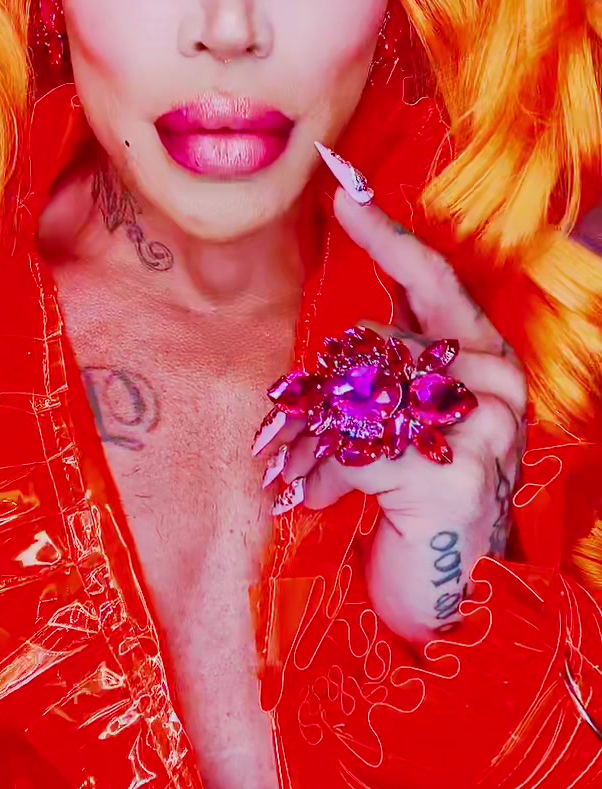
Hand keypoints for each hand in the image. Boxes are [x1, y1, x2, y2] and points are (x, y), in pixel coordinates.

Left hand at [253, 179, 527, 644]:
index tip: (341, 191)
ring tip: (306, 475)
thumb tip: (338, 335)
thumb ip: (391, 366)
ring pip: (362, 394)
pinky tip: (323, 503)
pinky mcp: (456, 475)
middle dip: (323, 393)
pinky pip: (357, 449)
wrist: (449, 597)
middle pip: (377, 345)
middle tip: (292, 433)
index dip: (385, 235)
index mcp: (485, 358)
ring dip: (315, 440)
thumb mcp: (409, 418)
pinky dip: (324, 479)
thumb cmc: (417, 497)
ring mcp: (485, 430)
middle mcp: (496, 384)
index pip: (432, 280)